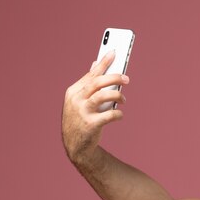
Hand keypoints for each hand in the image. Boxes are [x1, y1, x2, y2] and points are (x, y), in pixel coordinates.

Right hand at [61, 50, 129, 166]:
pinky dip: (118, 114)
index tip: (114, 52)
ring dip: (117, 95)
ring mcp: (82, 112)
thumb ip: (87, 85)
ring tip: (123, 99)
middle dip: (114, 77)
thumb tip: (94, 64)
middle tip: (127, 79)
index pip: (91, 74)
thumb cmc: (81, 121)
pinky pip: (109, 115)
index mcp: (73, 92)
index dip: (103, 63)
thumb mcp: (79, 102)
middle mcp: (75, 100)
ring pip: (103, 96)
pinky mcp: (90, 125)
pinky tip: (119, 115)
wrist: (76, 147)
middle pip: (97, 82)